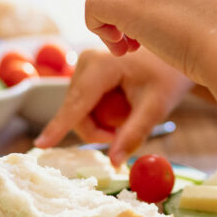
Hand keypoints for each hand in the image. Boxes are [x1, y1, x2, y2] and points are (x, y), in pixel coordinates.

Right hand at [33, 46, 192, 165]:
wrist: (176, 53)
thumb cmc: (168, 76)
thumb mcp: (155, 107)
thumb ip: (133, 134)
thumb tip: (114, 163)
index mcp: (100, 65)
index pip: (76, 104)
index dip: (59, 127)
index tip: (40, 145)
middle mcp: (85, 62)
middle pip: (78, 114)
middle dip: (102, 129)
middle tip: (130, 128)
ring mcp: (83, 66)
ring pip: (80, 113)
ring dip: (104, 122)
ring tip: (132, 109)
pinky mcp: (86, 73)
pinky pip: (85, 106)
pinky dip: (103, 113)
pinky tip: (123, 102)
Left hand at [84, 0, 216, 85]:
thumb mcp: (209, 14)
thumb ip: (186, 9)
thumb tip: (170, 24)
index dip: (139, 3)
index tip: (150, 32)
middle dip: (123, 14)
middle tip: (136, 45)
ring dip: (109, 22)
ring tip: (127, 49)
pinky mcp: (129, 6)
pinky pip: (92, 6)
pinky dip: (96, 27)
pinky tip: (119, 48)